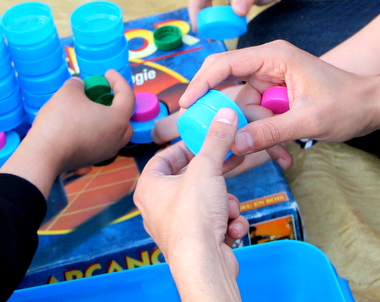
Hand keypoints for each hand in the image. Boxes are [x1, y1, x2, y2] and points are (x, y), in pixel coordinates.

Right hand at [0, 70, 134, 195]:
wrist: (44, 155)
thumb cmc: (61, 120)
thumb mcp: (68, 92)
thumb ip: (78, 84)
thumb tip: (79, 85)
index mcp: (118, 120)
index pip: (127, 95)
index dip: (118, 80)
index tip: (107, 73)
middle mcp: (118, 138)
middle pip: (124, 117)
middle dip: (116, 103)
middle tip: (102, 93)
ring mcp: (106, 152)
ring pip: (114, 131)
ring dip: (106, 118)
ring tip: (91, 108)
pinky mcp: (93, 159)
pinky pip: (101, 140)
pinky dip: (96, 129)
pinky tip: (80, 123)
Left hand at [135, 108, 247, 301]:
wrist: (204, 265)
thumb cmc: (193, 217)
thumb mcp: (207, 168)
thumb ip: (217, 140)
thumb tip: (225, 114)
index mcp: (149, 187)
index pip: (163, 157)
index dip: (185, 146)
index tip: (204, 141)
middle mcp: (157, 208)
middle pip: (189, 179)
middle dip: (214, 176)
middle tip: (229, 163)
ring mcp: (176, 227)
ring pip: (207, 201)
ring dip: (225, 202)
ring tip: (228, 208)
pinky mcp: (195, 243)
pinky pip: (213, 222)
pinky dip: (226, 222)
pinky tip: (231, 227)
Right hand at [179, 41, 379, 154]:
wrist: (374, 106)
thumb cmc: (348, 103)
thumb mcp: (308, 120)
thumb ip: (270, 131)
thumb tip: (235, 142)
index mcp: (273, 57)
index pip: (224, 63)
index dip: (201, 82)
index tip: (186, 105)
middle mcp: (268, 66)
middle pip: (231, 91)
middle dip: (229, 120)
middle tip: (217, 143)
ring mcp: (272, 82)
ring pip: (246, 111)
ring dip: (256, 136)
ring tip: (279, 157)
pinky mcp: (278, 98)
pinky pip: (260, 119)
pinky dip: (268, 137)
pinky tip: (285, 156)